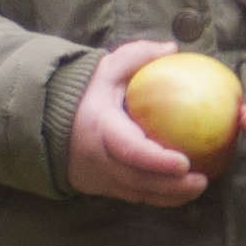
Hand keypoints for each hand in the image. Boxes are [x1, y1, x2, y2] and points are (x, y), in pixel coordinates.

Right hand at [67, 39, 211, 205]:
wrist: (43, 119)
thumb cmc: (82, 93)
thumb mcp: (105, 69)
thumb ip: (136, 56)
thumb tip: (171, 49)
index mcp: (100, 129)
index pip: (130, 150)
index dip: (157, 160)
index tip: (184, 162)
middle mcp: (98, 159)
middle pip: (137, 181)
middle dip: (171, 186)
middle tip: (202, 180)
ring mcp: (97, 177)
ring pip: (136, 194)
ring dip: (168, 195)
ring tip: (198, 187)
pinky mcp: (99, 187)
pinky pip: (131, 196)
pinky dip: (156, 196)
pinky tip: (179, 191)